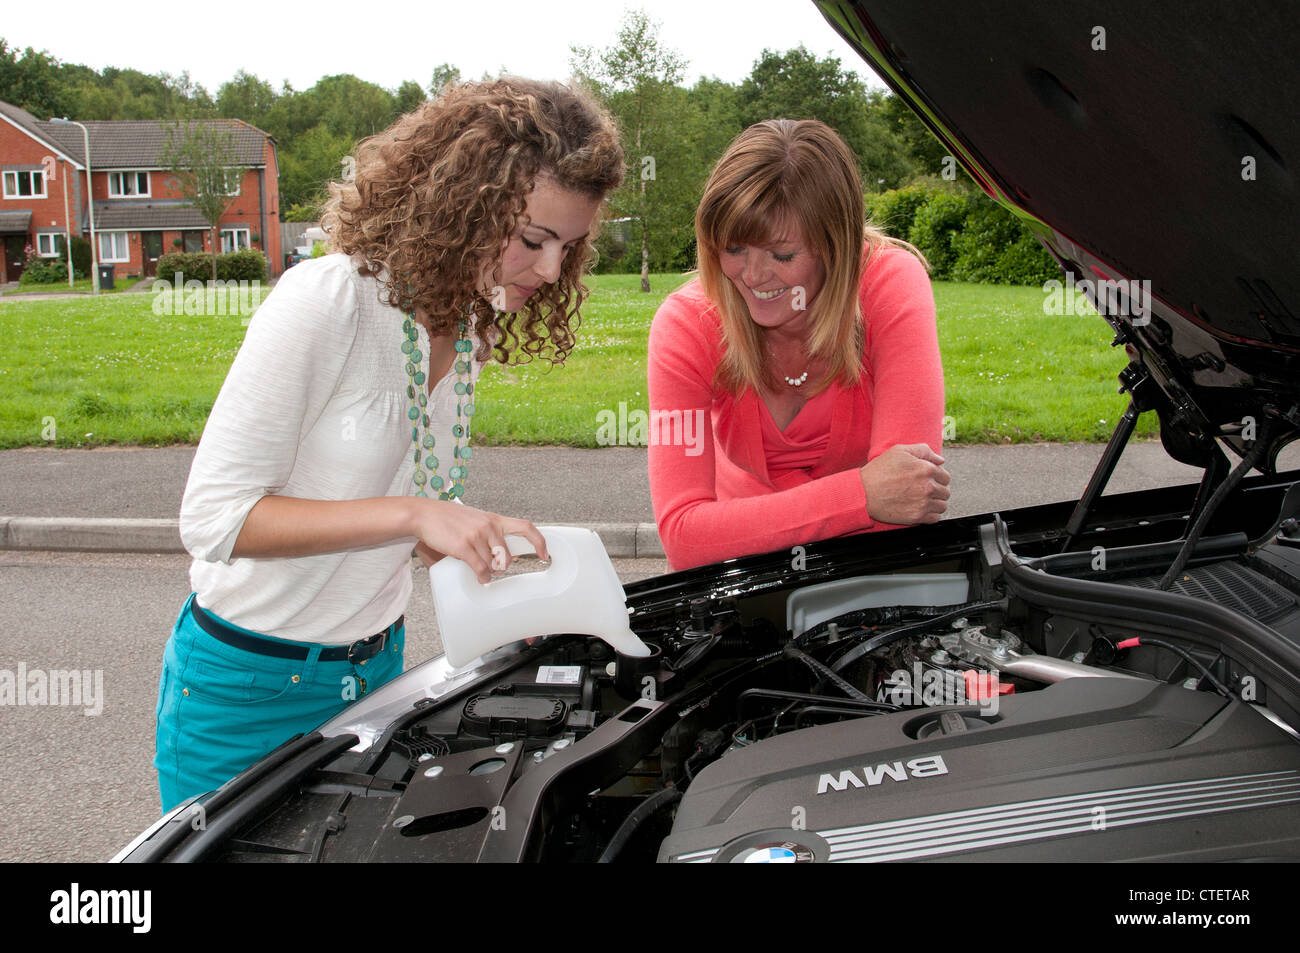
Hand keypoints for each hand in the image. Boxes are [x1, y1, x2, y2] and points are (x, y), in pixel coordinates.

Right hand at [407, 499, 547, 583]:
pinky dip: (481, 577)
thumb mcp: (473, 518)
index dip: (539, 542)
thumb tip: (496, 555)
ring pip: (493, 565)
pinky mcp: (464, 547)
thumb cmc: (445, 517)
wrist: (423, 514)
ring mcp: (476, 536)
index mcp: (493, 518)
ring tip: (480, 570)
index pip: (525, 527)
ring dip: (488, 572)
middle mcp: (489, 526)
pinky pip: (480, 568)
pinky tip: (479, 578)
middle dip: (502, 567)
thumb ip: (486, 532)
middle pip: (507, 556)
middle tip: (494, 568)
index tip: (544, 554)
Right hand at [860, 444, 950, 524]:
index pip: (945, 476)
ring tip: (922, 500)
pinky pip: (935, 519)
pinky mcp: (917, 517)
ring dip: (935, 503)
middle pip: (945, 492)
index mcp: (926, 469)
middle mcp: (928, 486)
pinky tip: (920, 509)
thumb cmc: (878, 471)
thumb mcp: (899, 451)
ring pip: (942, 506)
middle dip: (937, 490)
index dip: (937, 477)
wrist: (863, 493)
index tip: (928, 480)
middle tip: (924, 490)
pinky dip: (930, 515)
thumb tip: (940, 460)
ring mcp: (923, 503)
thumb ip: (923, 451)